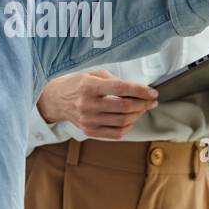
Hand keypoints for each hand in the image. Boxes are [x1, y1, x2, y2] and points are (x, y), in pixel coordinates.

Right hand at [37, 69, 157, 138]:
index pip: (121, 88)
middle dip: (143, 104)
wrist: (56, 101)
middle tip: (151, 100)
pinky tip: (131, 119)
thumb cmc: (77, 85)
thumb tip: (138, 91)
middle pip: (124, 107)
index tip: (152, 92)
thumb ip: (115, 81)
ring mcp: (88, 120)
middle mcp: (88, 105)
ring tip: (143, 108)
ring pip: (123, 121)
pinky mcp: (89, 131)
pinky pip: (116, 133)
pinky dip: (128, 126)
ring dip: (138, 114)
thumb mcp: (93, 74)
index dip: (140, 91)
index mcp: (89, 86)